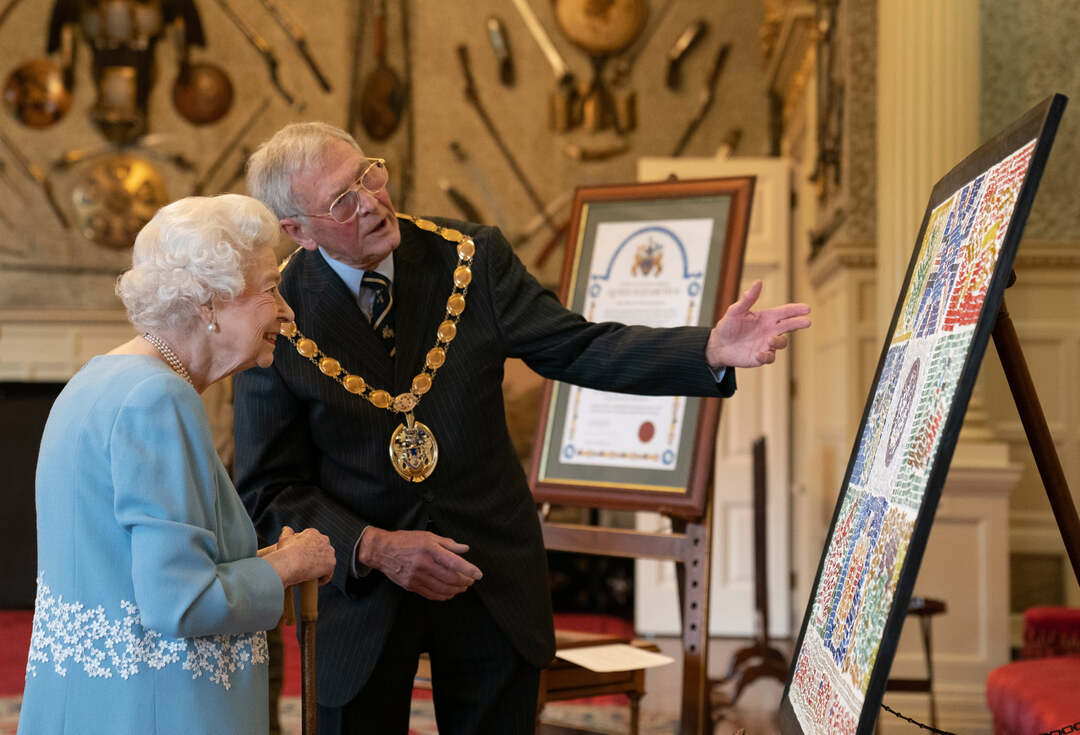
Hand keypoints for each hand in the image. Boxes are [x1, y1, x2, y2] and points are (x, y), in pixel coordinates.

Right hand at [264, 526, 335, 586]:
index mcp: (313, 533)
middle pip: (323, 551)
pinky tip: (314, 582)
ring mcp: (329, 552)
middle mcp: (324, 540)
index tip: (302, 558)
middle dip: (316, 558)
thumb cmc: (286, 552)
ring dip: (320, 568)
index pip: (315, 541)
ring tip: (310, 575)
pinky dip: (322, 579)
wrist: (290, 563)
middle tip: (306, 567)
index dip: (308, 551)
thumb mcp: (285, 538)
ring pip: (326, 562)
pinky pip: (328, 574)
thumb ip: (287, 532)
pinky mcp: (331, 564)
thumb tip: (286, 529)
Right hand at [358, 527, 482, 600]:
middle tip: (470, 580)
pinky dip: (443, 596)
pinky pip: (431, 594)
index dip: (468, 569)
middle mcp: (424, 564)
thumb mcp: (427, 536)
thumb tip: (465, 549)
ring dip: (456, 590)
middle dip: (464, 581)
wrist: (381, 551)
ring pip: (442, 589)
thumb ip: (447, 543)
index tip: (479, 575)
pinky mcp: (411, 586)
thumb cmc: (406, 540)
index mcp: (429, 549)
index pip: (454, 562)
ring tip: (462, 587)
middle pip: (450, 578)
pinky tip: (449, 593)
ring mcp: (417, 577)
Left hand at [705, 280, 810, 368]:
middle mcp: (769, 330)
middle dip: (798, 323)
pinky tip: (759, 354)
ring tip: (770, 339)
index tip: (807, 308)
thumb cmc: (728, 326)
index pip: (785, 312)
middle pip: (789, 326)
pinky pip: (769, 357)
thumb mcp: (735, 311)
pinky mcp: (760, 357)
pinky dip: (766, 356)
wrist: (718, 345)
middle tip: (806, 322)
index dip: (796, 309)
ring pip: (782, 342)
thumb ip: (748, 299)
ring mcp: (766, 344)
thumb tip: (758, 282)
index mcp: (766, 317)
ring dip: (779, 341)